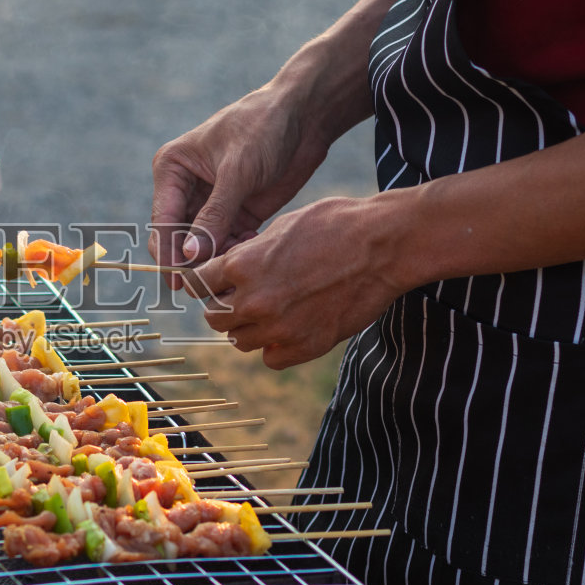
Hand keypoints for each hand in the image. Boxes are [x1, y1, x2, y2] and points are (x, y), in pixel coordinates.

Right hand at [147, 0, 417, 284]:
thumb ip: (214, 215)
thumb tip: (189, 256)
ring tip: (227, 282)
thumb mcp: (238, 171)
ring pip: (204, 245)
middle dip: (189, 262)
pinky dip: (234, 255)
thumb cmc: (263, 128)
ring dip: (213, 262)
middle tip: (200, 291)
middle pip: (179, 237)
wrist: (306, 116)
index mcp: (173, 169)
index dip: (168, 252)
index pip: (163, 219)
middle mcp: (186, 188)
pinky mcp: (239, 213)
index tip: (178, 281)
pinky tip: (246, 265)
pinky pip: (229, 243)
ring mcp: (212, 203)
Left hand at [186, 194, 416, 369]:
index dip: (207, 282)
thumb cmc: (337, 225)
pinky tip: (290, 329)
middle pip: (214, 317)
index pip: (199, 285)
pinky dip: (275, 347)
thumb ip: (252, 253)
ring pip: (239, 341)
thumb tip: (234, 268)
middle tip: (243, 297)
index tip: (216, 282)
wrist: (384, 246)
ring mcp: (279, 328)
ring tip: (271, 312)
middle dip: (225, 306)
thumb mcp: (283, 226)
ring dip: (249, 328)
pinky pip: (271, 359)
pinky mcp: (305, 346)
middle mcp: (254, 300)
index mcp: (243, 265)